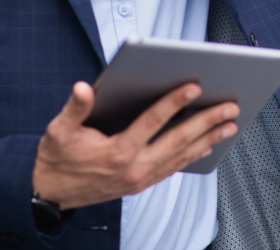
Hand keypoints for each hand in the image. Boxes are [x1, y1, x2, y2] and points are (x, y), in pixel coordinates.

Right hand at [31, 81, 238, 209]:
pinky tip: (208, 145)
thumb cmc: (56, 156)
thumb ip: (75, 108)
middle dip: (206, 122)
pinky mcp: (141, 183)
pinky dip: (193, 155)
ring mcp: (140, 178)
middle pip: (177, 141)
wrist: (49, 193)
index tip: (194, 86)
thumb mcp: (59, 130)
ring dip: (208, 139)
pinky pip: (174, 168)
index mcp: (117, 151)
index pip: (152, 122)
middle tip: (230, 106)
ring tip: (230, 124)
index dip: (173, 102)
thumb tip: (83, 87)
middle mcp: (134, 167)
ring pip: (181, 156)